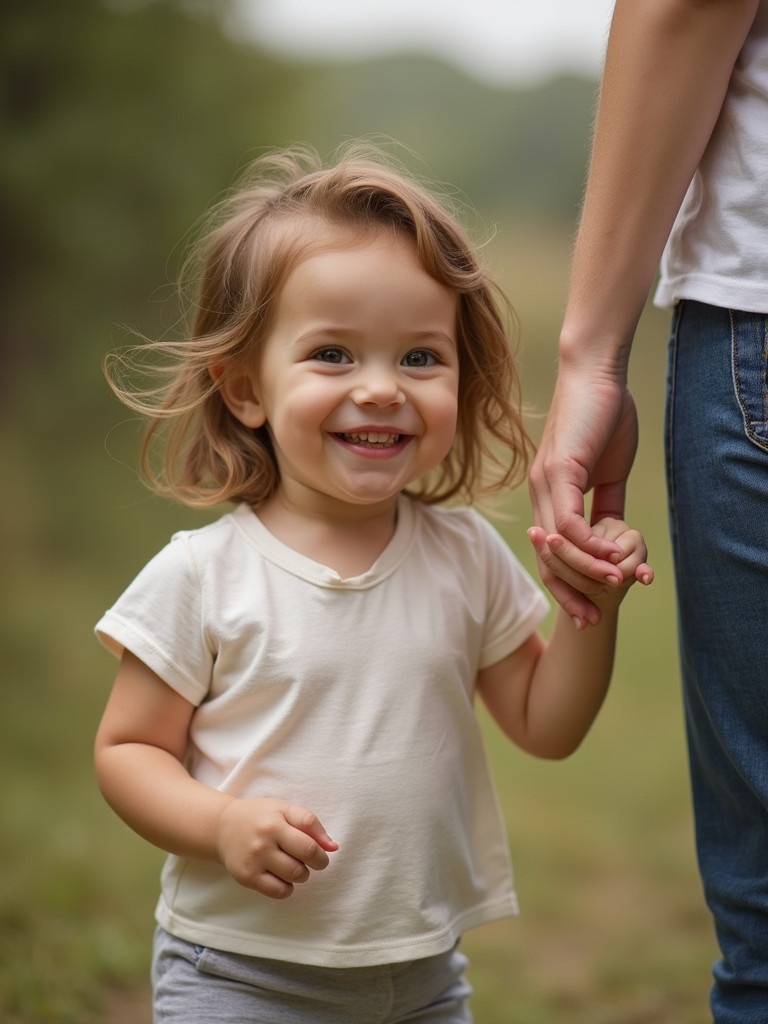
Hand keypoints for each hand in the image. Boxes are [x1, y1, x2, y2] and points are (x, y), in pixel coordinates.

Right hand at [215, 798, 338, 898]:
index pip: (308, 846)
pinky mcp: (246, 878)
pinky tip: (282, 876)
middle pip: (302, 864)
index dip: (321, 854)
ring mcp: (253, 862)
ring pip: (292, 878)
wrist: (223, 826)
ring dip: (301, 874)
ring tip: (294, 865)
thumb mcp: (285, 809)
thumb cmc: (261, 816)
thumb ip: (310, 823)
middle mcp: (263, 844)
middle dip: (314, 865)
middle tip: (311, 861)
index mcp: (274, 823)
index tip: (321, 854)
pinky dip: (287, 887)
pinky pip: (278, 892)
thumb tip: (333, 847)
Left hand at [529, 363, 639, 624]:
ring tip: (610, 592)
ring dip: (585, 573)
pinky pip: (570, 522)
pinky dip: (591, 546)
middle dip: (569, 594)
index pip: (551, 553)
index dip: (568, 584)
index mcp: (548, 495)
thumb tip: (612, 533)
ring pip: (558, 546)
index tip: (588, 608)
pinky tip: (613, 557)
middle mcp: (539, 493)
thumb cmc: (603, 416)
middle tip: (590, 620)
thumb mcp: (607, 469)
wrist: (597, 373)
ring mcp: (545, 483)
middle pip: (547, 559)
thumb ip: (606, 502)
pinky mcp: (559, 471)